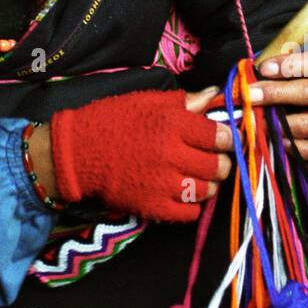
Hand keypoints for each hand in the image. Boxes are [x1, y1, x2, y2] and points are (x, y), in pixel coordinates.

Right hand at [49, 86, 234, 223]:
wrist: (78, 151)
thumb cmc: (113, 119)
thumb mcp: (148, 101)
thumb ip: (185, 101)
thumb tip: (216, 94)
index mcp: (172, 123)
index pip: (219, 136)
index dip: (228, 138)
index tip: (225, 139)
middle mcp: (171, 154)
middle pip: (218, 166)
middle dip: (220, 162)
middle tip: (212, 159)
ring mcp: (163, 183)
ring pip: (207, 190)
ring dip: (207, 184)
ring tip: (197, 176)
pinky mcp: (154, 206)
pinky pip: (190, 213)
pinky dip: (192, 205)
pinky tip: (182, 193)